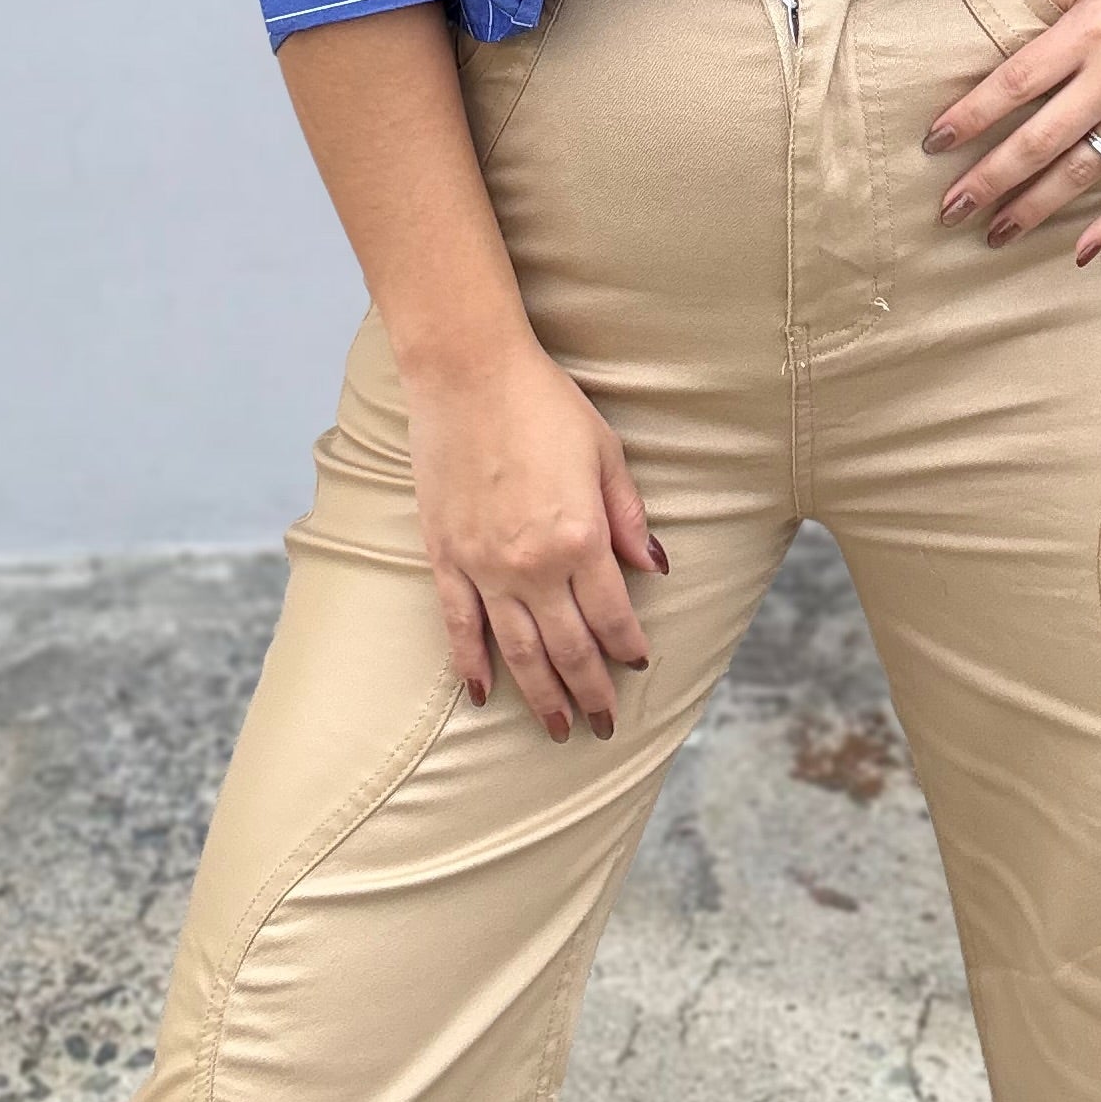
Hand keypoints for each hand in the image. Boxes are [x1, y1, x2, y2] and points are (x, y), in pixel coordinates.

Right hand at [394, 329, 666, 739]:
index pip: (612, 615)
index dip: (627, 647)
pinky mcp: (446, 557)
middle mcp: (534, 564)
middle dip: (591, 690)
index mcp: (581, 537)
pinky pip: (458, 626)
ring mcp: (485, 565)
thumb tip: (655, 569)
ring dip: (542, 695)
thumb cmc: (544, 404)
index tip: (637, 666)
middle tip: (603, 725)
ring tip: (559, 728)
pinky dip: (470, 665)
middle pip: (569, 647)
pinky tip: (482, 694)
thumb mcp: (605, 453)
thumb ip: (628, 517)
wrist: (468, 373)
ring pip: (518, 650)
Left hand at [923, 0, 1100, 266]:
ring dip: (1034, 208)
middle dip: (990, 179)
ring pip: (1082, 172)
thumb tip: (985, 23)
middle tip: (950, 208)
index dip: (973, 114)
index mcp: (1087, 32)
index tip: (936, 141)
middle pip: (1041, 139)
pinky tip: (1081, 252)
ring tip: (994, 232)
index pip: (1016, 81)